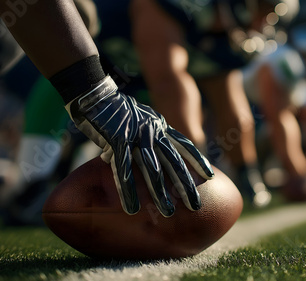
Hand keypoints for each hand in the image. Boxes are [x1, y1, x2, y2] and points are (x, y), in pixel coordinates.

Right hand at [66, 76, 213, 216]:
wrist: (94, 93)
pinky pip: (123, 170)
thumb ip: (147, 135)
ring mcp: (136, 136)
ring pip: (152, 170)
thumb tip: (145, 154)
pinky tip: (132, 208)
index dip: (198, 161)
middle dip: (186, 185)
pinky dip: (128, 191)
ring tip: (168, 213)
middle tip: (196, 206)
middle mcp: (152, 132)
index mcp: (159, 126)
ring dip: (160, 193)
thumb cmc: (115, 109)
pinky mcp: (116, 141)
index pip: (184, 145)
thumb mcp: (139, 118)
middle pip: (174, 162)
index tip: (210, 176)